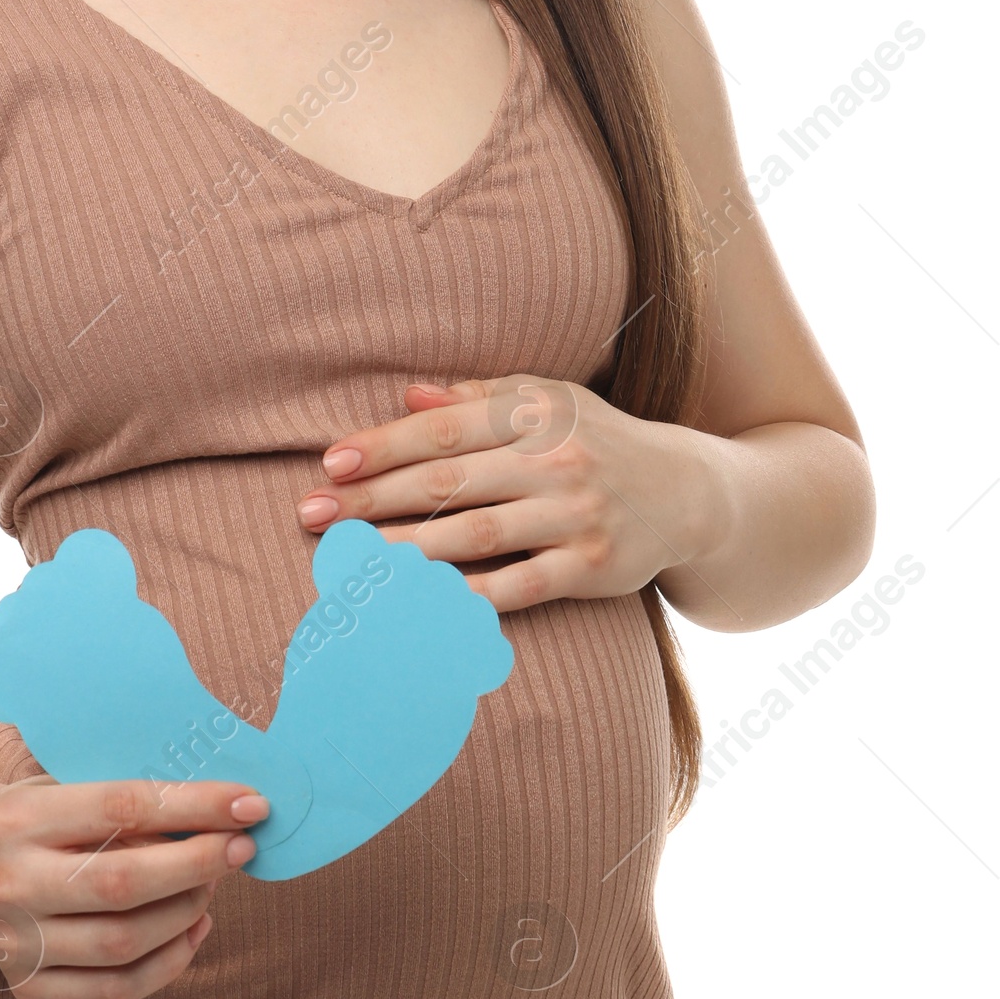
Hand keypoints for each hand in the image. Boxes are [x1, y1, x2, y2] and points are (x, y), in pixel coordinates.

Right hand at [0, 777, 267, 998]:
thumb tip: (223, 818)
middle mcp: (9, 882)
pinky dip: (168, 965)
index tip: (251, 803)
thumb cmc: (35, 817)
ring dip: (187, 913)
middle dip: (198, 865)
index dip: (195, 807)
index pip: (122, 807)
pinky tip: (193, 931)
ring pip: (124, 943)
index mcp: (20, 818)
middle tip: (241, 849)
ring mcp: (14, 943)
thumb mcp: (65, 788)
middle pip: (124, 883)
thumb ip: (130, 804)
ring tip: (212, 886)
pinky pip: (114, 992)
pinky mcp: (27, 989)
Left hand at [295, 374, 721, 614]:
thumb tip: (405, 395)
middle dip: (372, 501)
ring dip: (406, 549)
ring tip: (351, 561)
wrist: (688, 491)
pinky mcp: (592, 568)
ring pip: (475, 536)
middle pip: (447, 484)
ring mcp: (575, 517)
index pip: (442, 430)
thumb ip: (477, 397)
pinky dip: (469, 597)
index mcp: (534, 414)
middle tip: (311, 516)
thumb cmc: (597, 438)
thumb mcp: (547, 400)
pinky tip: (421, 603)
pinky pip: (519, 587)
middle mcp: (555, 460)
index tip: (328, 465)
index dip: (381, 447)